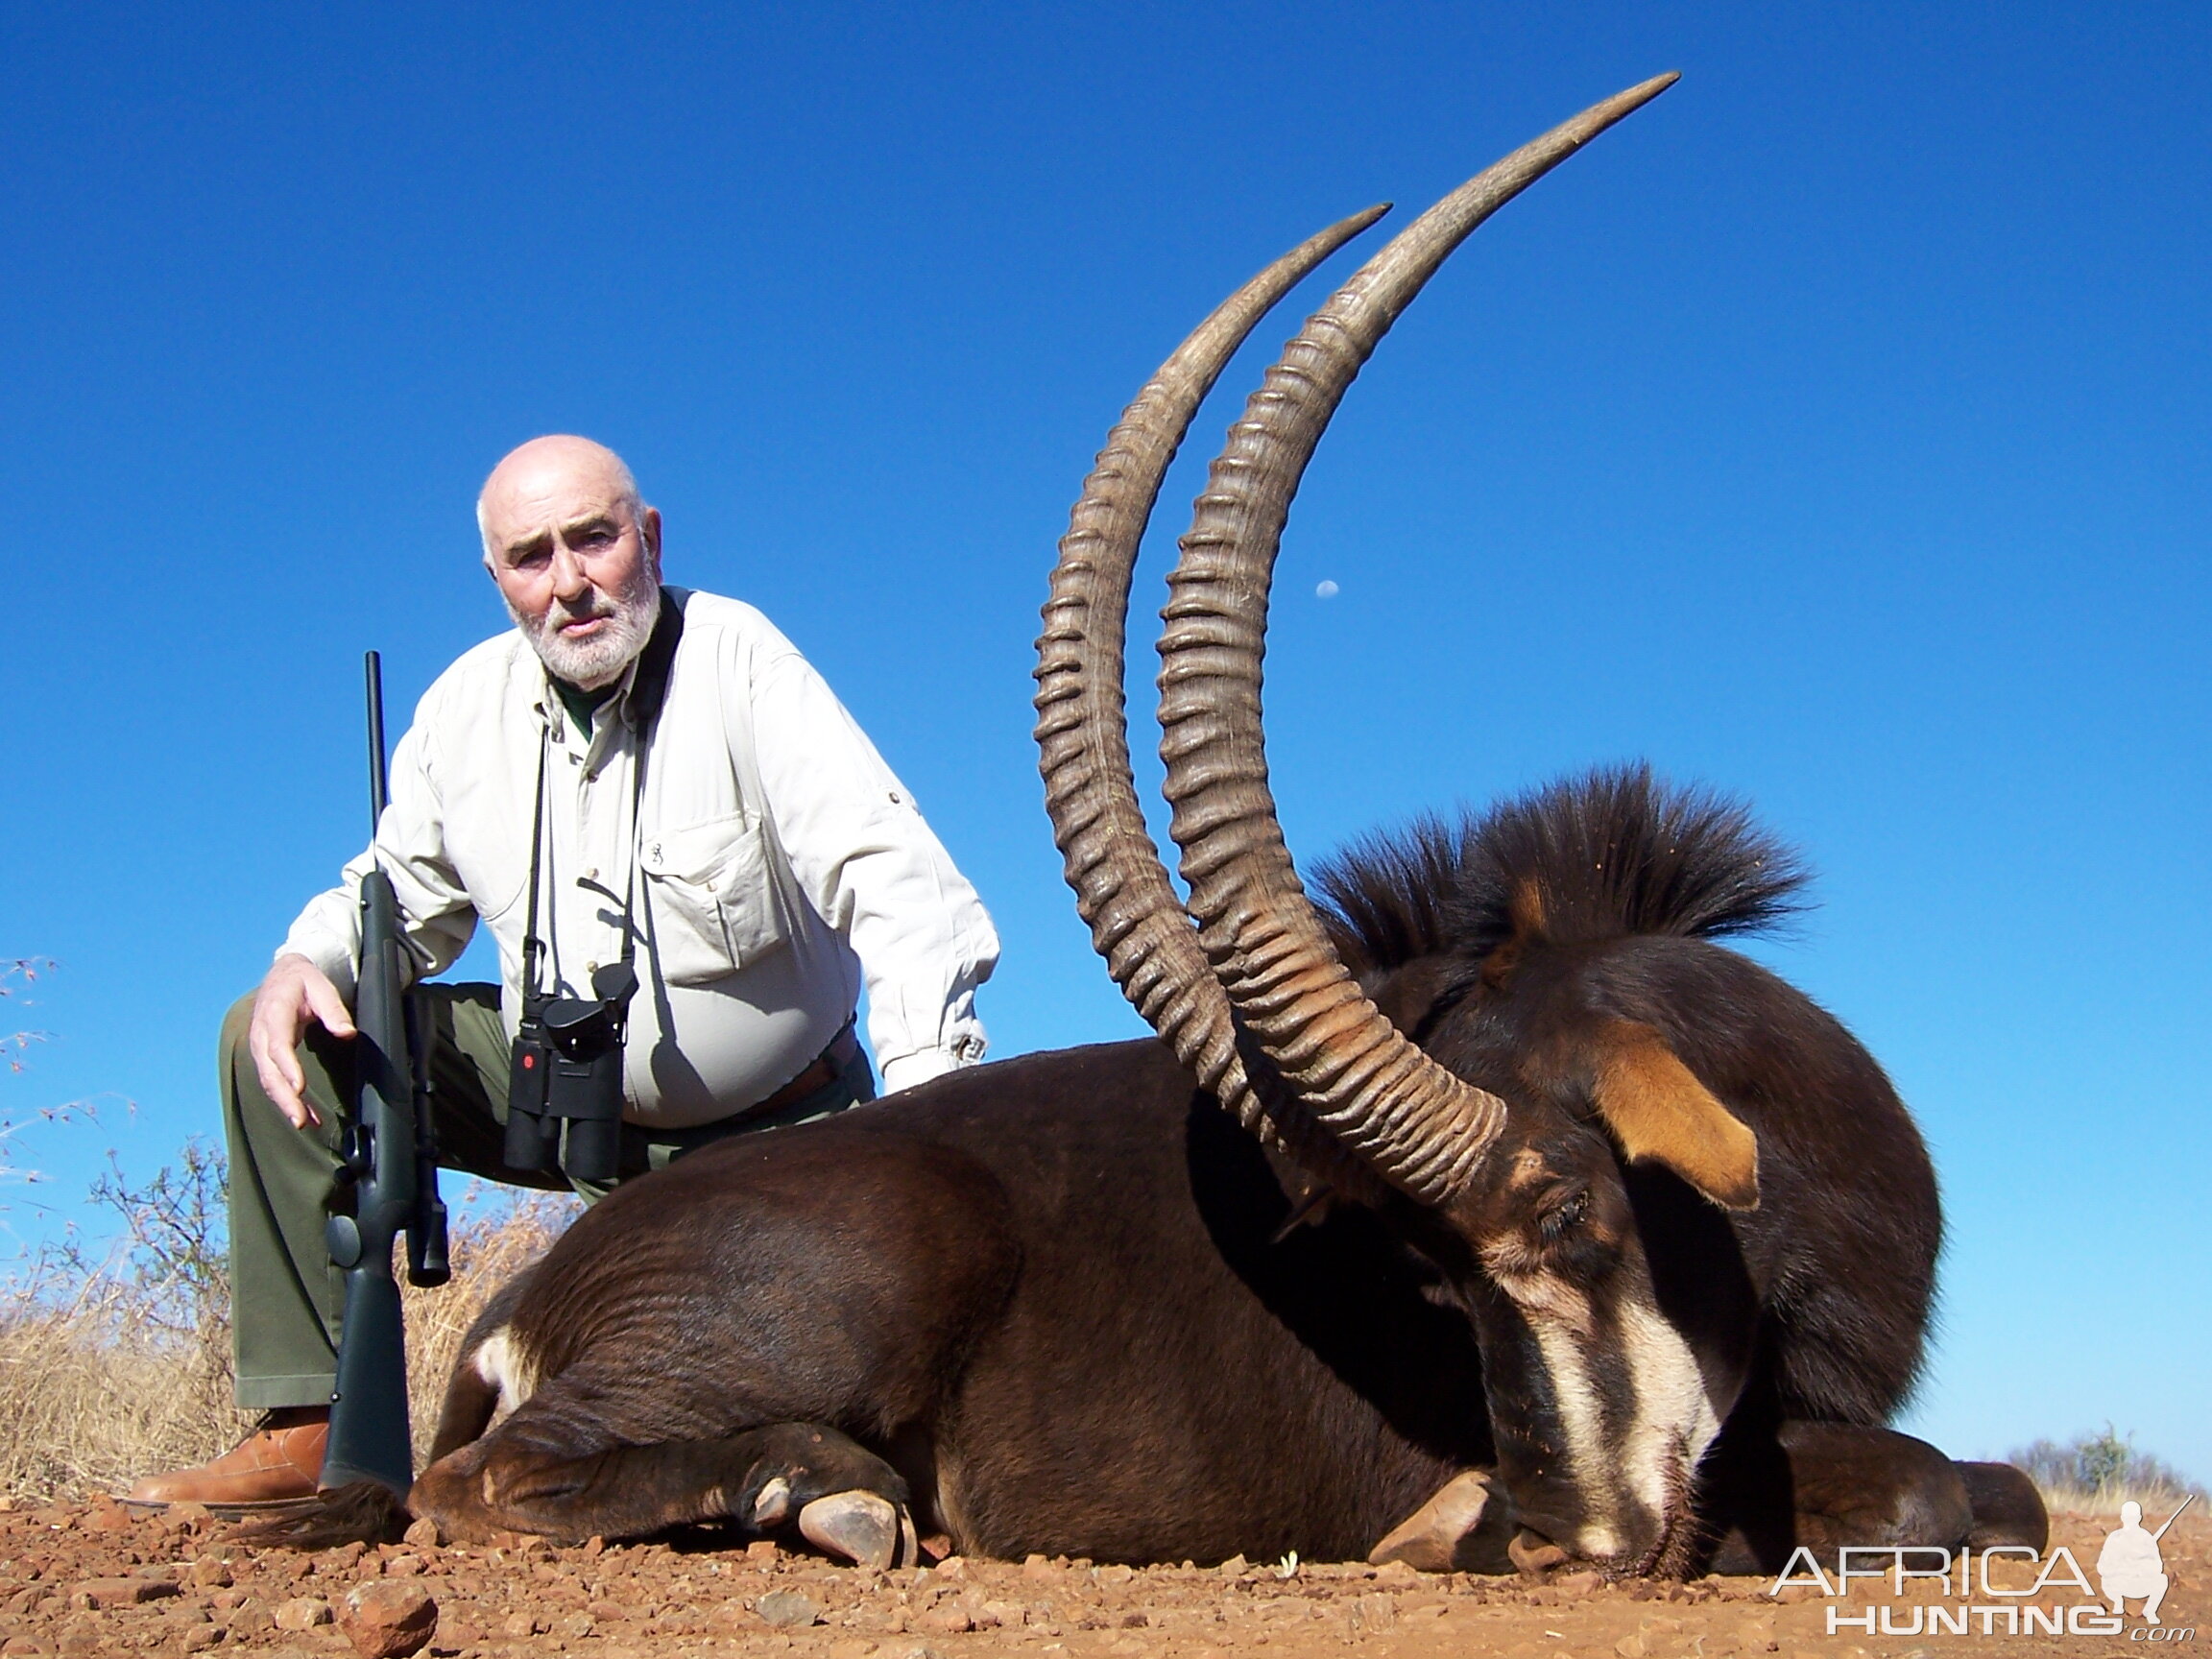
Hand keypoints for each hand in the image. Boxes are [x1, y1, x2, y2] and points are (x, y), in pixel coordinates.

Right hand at [249, 953, 355, 1129]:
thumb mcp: (320, 986)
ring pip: (269, 1081)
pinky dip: (287, 1099)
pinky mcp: (267, 1057)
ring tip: (303, 1123)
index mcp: (274, 1014)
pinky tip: (305, 1116)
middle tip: (299, 1120)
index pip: (277, 1045)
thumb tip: (347, 1033)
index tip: (299, 1087)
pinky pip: (274, 1081)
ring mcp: (261, 1047)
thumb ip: (333, 1009)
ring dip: (285, 1104)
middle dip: (284, 1097)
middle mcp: (261, 1034)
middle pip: (269, 1071)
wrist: (281, 976)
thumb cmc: (303, 981)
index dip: (287, 1068)